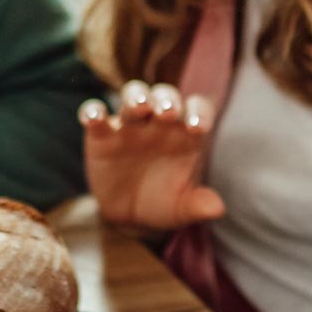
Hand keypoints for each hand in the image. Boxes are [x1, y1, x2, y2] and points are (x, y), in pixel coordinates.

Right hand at [81, 80, 224, 234]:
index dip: (198, 113)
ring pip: (133, 95)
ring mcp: (130, 125)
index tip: (198, 128)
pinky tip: (93, 117)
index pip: (197, 111)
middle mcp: (159, 122)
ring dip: (136, 96)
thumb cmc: (164, 204)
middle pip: (165, 96)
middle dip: (167, 99)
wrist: (130, 216)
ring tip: (138, 106)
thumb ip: (199, 205)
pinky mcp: (101, 134)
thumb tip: (218, 209)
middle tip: (167, 111)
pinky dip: (93, 111)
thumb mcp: (182, 209)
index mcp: (186, 133)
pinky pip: (95, 114)